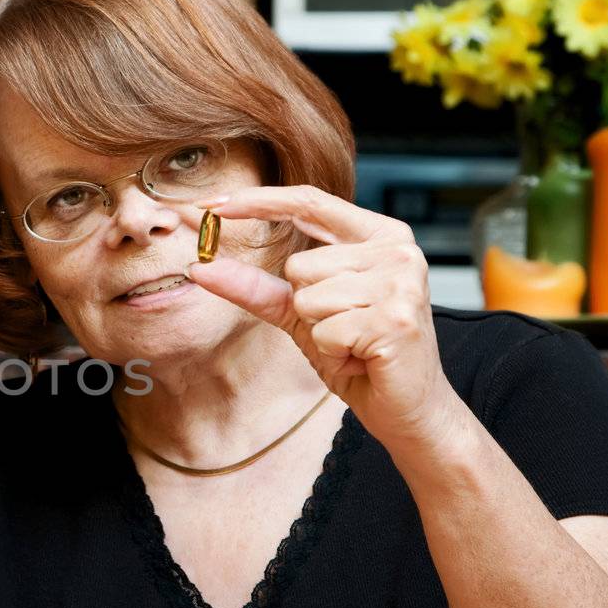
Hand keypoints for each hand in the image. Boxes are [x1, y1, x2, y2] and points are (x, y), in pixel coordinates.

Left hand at [187, 185, 464, 451]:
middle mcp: (396, 249)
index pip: (308, 202)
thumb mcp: (300, 313)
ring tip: (354, 344)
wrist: (406, 407)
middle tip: (343, 330)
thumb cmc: (357, 354)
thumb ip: (254, 286)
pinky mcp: (397, 317)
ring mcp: (401, 281)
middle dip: (305, 308)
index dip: (258, 200)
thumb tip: (201, 268)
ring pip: (308, 298)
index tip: (211, 204)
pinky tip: (361, 357)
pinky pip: (325, 330)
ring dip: (321, 333)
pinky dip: (333, 352)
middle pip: (299, 265)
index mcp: (378, 235)